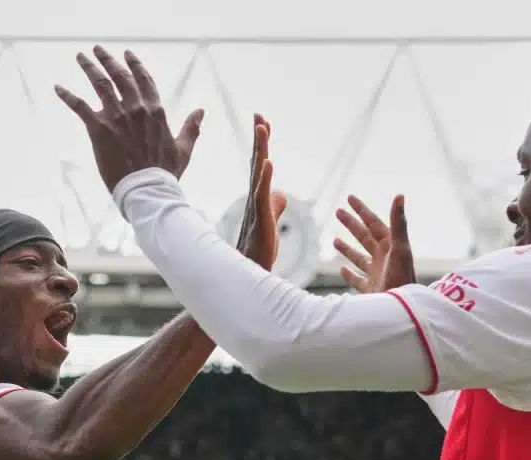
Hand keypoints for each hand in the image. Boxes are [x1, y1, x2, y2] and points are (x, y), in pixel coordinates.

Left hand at [55, 46, 203, 191]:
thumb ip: (191, 128)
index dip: (135, 65)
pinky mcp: (99, 129)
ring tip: (81, 57)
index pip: (144, 80)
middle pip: (120, 76)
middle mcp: (136, 108)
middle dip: (108, 60)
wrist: (147, 190)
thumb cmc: (165, 173)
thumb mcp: (183, 149)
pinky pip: (80, 106)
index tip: (127, 54)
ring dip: (89, 68)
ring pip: (100, 84)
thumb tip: (200, 110)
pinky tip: (57, 87)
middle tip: (97, 49)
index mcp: (155, 111)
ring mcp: (117, 117)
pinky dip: (67, 95)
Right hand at [236, 114, 287, 269]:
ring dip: (260, 150)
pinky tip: (268, 162)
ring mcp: (256, 208)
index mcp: (258, 198)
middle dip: (260, 139)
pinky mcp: (261, 219)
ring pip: (258, 174)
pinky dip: (265, 177)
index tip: (263, 122)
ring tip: (262, 128)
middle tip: (260, 115)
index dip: (262, 144)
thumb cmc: (258, 250)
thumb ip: (275, 206)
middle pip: (258, 162)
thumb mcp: (270, 222)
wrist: (250, 274)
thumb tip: (280, 193)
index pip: (261, 165)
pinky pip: (262, 195)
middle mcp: (254, 199)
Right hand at [333, 194, 415, 292]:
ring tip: (334, 240)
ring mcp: (377, 275)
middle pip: (365, 237)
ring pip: (359, 258)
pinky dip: (349, 274)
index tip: (350, 198)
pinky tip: (342, 270)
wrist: (400, 312)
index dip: (362, 210)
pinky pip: (358, 280)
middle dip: (351, 224)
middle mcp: (384, 258)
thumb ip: (399, 223)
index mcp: (390, 246)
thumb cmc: (402, 278)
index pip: (374, 223)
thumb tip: (399, 195)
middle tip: (338, 212)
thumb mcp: (399, 249)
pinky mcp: (372, 291)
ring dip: (347, 249)